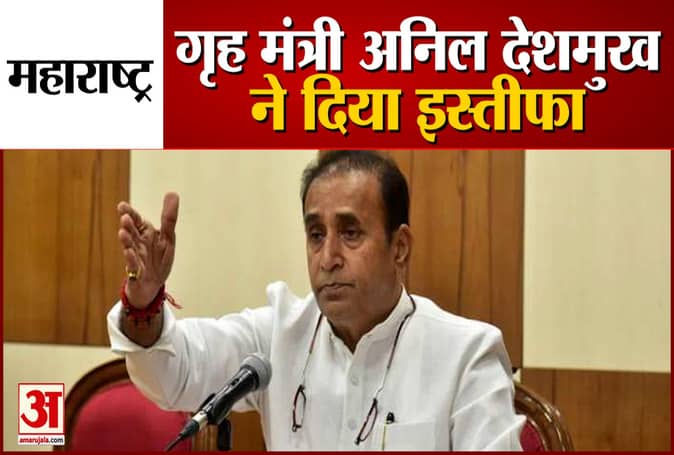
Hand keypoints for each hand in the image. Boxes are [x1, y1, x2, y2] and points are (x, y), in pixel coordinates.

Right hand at [117, 193, 178, 308]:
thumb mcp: (168, 238)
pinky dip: (131, 260)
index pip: (137, 221)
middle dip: (128, 225)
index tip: (122, 205)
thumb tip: (172, 193)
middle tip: (124, 217)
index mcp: (145, 234)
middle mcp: (138, 244)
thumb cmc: (158, 259)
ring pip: (130, 248)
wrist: (152, 286)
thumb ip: (169, 217)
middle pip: (132, 233)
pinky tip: (129, 253)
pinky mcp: (136, 273)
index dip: (130, 214)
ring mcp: (135, 258)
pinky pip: (133, 266)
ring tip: (123, 232)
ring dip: (126, 241)